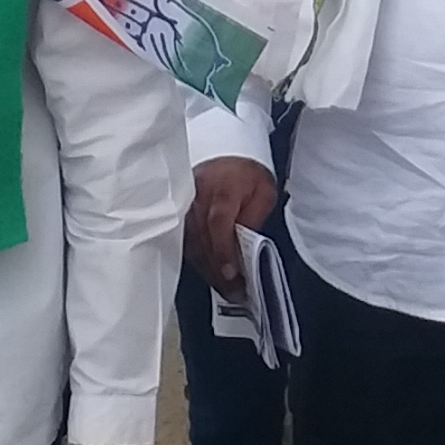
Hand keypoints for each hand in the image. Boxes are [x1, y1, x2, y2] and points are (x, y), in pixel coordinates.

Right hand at [187, 159, 277, 296]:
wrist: (230, 152)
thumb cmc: (249, 175)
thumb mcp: (263, 193)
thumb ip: (252, 218)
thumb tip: (244, 248)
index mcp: (222, 189)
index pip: (218, 224)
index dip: (223, 251)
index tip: (232, 274)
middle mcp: (198, 196)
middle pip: (202, 239)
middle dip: (217, 269)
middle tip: (233, 291)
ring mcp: (186, 204)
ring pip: (191, 243)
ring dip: (207, 268)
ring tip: (224, 288)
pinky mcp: (181, 210)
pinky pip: (186, 239)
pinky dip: (198, 258)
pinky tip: (210, 272)